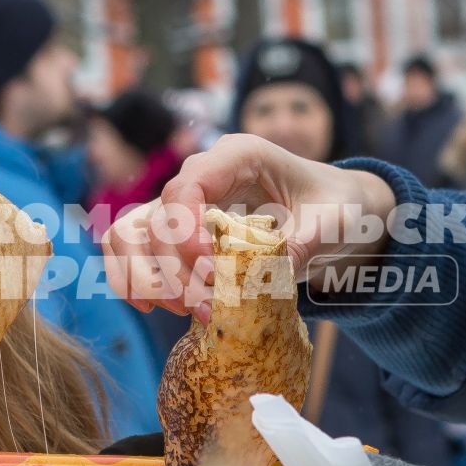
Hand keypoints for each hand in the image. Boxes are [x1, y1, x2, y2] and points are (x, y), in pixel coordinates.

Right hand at [99, 133, 396, 321]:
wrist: (333, 209)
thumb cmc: (334, 205)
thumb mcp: (334, 221)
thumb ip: (306, 243)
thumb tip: (266, 280)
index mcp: (239, 156)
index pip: (189, 185)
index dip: (187, 232)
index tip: (210, 271)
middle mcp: (202, 174)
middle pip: (156, 217)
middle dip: (172, 270)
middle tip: (205, 306)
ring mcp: (184, 203)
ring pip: (130, 233)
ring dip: (147, 277)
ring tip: (185, 310)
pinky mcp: (177, 230)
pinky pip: (132, 249)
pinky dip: (133, 278)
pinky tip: (154, 307)